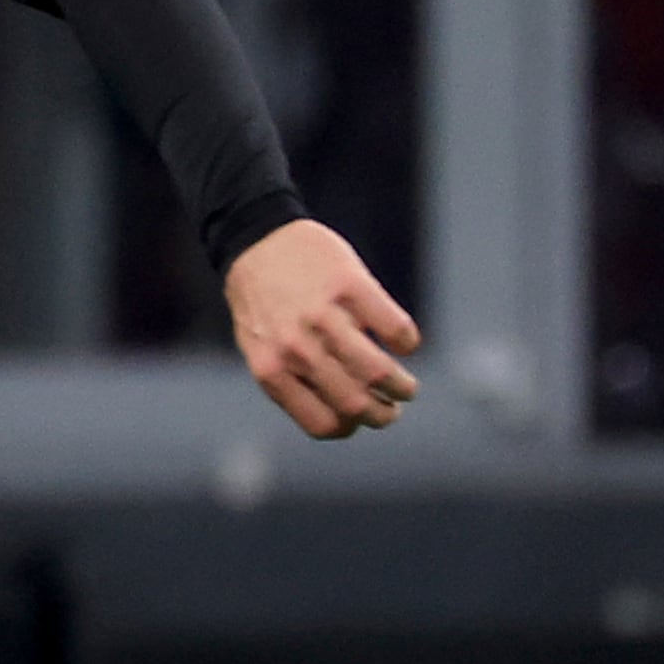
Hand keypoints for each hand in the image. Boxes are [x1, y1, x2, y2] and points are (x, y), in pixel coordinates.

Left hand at [225, 219, 421, 436]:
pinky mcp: (349, 285)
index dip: (351, 427)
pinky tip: (403, 342)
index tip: (362, 418)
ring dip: (402, 386)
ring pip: (378, 372)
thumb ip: (290, 379)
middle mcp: (295, 348)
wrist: (256, 236)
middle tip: (394, 407)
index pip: (323, 423)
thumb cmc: (262, 299)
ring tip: (406, 385)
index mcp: (272, 370)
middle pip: (356, 404)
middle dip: (384, 415)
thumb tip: (341, 418)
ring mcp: (322, 316)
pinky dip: (407, 342)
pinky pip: (394, 328)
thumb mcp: (259, 346)